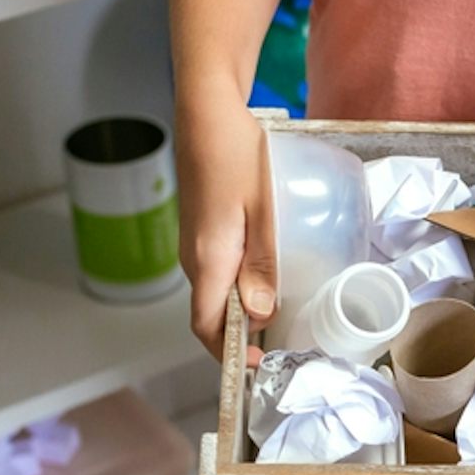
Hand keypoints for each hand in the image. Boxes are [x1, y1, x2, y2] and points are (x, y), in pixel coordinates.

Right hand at [176, 94, 276, 364]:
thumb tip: (259, 314)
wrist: (207, 111)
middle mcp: (193, 257)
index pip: (206, 326)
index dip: (229, 353)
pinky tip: (265, 278)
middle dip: (239, 338)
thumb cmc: (236, 152)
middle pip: (209, 315)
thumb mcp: (262, 208)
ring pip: (213, 293)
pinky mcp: (200, 230)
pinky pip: (215, 271)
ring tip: (279, 316)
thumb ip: (262, 263)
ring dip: (239, 312)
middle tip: (280, 344)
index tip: (258, 363)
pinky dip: (236, 287)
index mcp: (208, 258)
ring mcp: (193, 244)